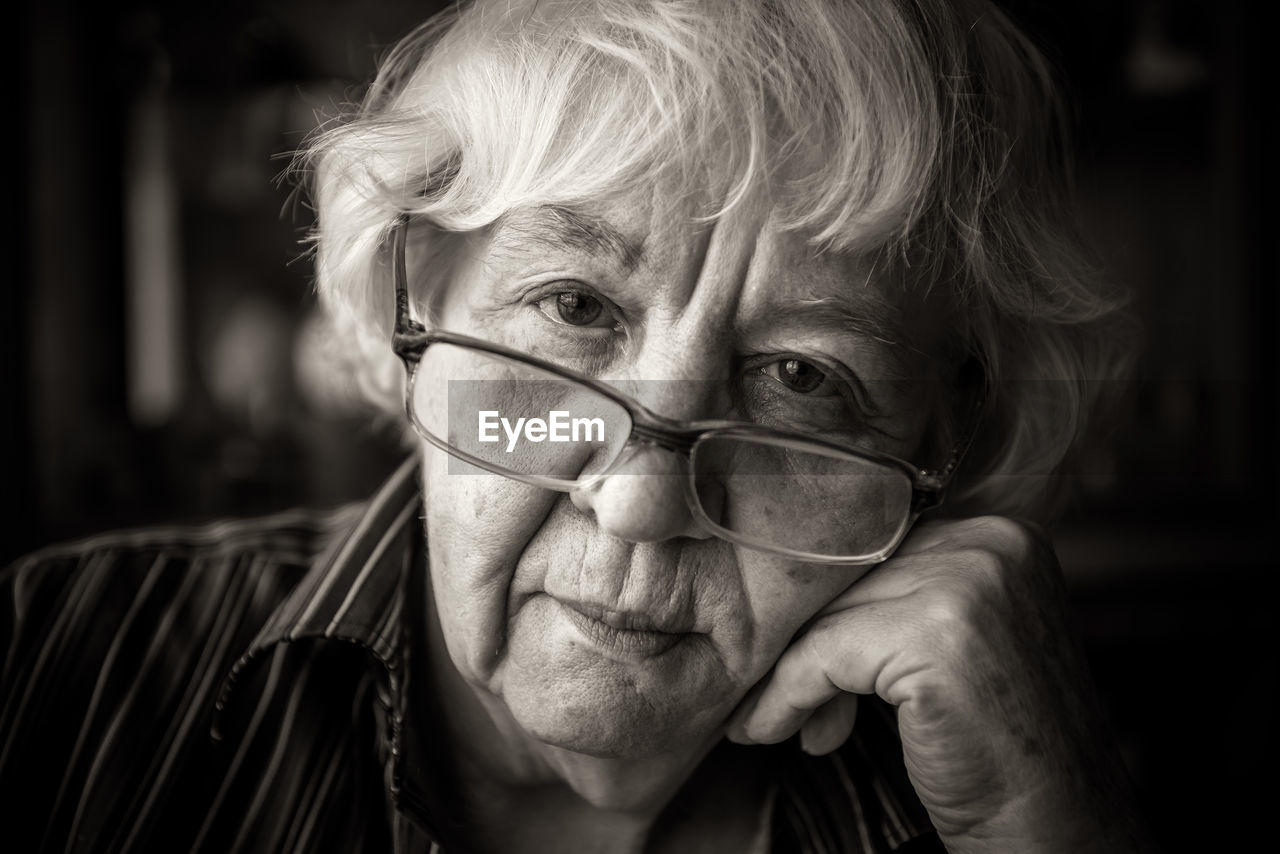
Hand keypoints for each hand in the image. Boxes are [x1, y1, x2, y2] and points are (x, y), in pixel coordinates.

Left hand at [726, 517, 1153, 852]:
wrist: (1057, 827)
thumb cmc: (1004, 746)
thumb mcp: (958, 643)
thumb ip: (898, 602)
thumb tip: (795, 602)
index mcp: (1002, 536)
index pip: (880, 549)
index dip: (833, 607)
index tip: (794, 653)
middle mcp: (990, 546)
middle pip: (853, 577)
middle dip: (812, 643)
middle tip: (786, 702)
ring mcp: (966, 586)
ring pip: (831, 615)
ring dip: (793, 674)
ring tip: (786, 722)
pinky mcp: (933, 637)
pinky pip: (822, 656)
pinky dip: (788, 696)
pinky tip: (776, 731)